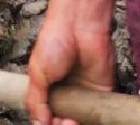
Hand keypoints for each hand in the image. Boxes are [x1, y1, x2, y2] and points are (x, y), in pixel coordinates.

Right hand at [24, 0, 116, 124]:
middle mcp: (66, 92)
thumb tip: (39, 123)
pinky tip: (80, 119)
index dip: (47, 121)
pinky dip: (91, 121)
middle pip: (64, 119)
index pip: (47, 114)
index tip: (46, 122)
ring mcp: (84, 93)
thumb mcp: (37, 73)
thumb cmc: (54, 41)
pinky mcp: (103, 92)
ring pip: (81, 119)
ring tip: (69, 122)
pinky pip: (99, 114)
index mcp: (49, 88)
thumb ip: (36, 101)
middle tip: (59, 123)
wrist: (79, 25)